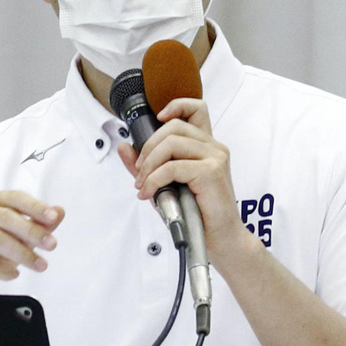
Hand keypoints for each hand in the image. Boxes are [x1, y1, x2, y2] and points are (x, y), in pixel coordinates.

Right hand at [0, 191, 63, 293]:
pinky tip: (14, 274)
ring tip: (40, 266)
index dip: (34, 206)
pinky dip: (4, 270)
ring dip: (23, 254)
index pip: (13, 197)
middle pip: (5, 217)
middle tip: (52, 245)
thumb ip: (37, 224)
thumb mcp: (16, 238)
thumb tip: (60, 211)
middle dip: (32, 231)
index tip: (53, 218)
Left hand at [119, 99, 256, 267]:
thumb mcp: (166, 185)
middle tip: (139, 171)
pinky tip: (148, 194)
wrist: (220, 239)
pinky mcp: (211, 172)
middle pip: (174, 126)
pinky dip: (154, 180)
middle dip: (148, 147)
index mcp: (207, 146)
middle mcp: (214, 147)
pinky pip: (172, 167)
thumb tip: (124, 147)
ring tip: (142, 184)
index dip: (176, 105)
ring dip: (148, 165)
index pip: (197, 108)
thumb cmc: (197, 213)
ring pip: (171, 143)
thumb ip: (147, 165)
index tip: (157, 119)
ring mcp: (215, 158)